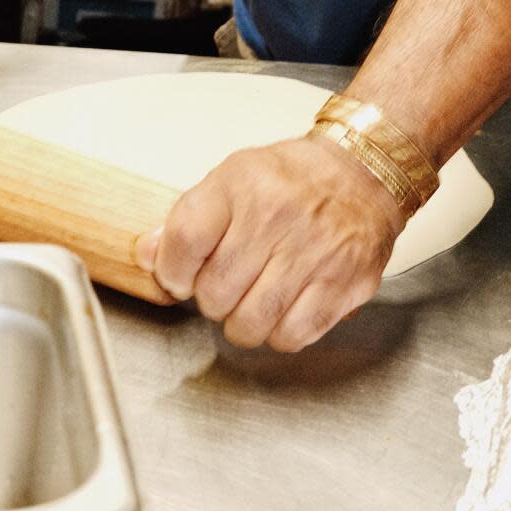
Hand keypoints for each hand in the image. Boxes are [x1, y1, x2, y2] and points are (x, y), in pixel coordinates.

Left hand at [134, 137, 404, 351]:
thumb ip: (187, 218)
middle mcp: (278, 218)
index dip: (172, 273)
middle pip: (214, 292)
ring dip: (243, 321)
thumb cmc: (294, 179)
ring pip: (249, 324)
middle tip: (226, 284)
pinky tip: (283, 309)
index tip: (180, 276)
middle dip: (212, 299)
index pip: (183, 244)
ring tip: (253, 298)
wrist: (363, 173)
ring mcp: (314, 254)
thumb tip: (146, 254)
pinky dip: (280, 333)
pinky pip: (292, 336)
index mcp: (243, 184)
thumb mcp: (232, 178)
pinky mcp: (343, 284)